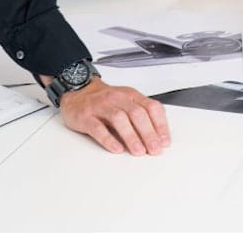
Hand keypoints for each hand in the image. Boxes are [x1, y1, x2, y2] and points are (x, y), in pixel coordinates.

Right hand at [54, 77, 169, 155]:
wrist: (78, 92)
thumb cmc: (105, 101)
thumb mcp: (126, 101)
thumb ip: (142, 114)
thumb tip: (158, 135)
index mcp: (131, 95)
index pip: (151, 107)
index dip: (160, 124)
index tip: (164, 141)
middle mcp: (117, 98)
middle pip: (137, 113)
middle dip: (148, 133)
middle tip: (154, 149)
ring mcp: (101, 106)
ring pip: (119, 119)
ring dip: (131, 136)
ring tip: (139, 151)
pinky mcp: (86, 116)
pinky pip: (98, 127)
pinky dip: (108, 139)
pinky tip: (116, 149)